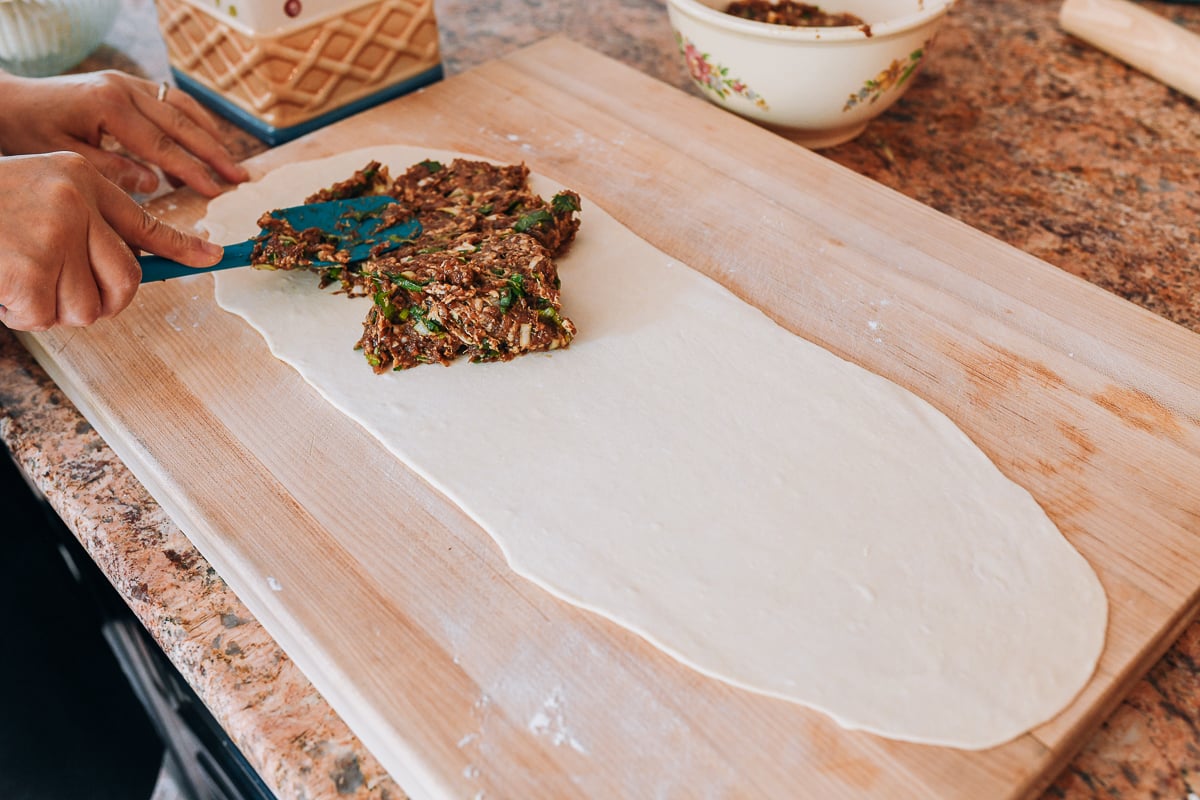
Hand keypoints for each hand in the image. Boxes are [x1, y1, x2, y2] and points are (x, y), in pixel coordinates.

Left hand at [0, 70, 248, 196]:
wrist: (9, 101)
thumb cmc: (31, 132)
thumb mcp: (65, 158)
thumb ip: (111, 171)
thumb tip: (152, 182)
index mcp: (108, 107)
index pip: (162, 146)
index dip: (193, 171)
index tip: (216, 191)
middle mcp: (123, 88)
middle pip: (181, 123)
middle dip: (214, 152)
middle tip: (240, 177)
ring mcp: (126, 82)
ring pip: (181, 107)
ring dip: (210, 134)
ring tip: (230, 161)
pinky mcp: (126, 83)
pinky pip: (170, 100)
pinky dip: (193, 119)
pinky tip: (206, 138)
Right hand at [0, 152, 223, 330]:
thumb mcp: (39, 193)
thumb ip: (85, 224)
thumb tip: (130, 275)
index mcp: (79, 177)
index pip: (143, 222)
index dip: (181, 247)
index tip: (215, 256)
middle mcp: (75, 199)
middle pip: (124, 283)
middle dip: (97, 300)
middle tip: (54, 288)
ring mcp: (53, 231)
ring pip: (87, 308)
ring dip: (49, 307)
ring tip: (15, 274)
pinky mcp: (28, 267)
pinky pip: (45, 317)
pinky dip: (18, 313)